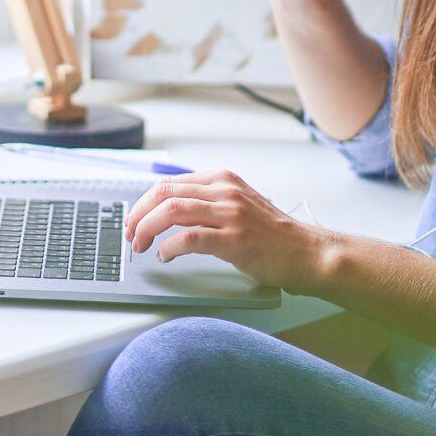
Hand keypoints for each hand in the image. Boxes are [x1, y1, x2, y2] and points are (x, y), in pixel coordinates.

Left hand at [122, 170, 329, 291]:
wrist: (305, 251)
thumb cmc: (271, 234)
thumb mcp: (238, 203)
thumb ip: (208, 201)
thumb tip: (166, 210)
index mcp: (223, 179)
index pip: (169, 183)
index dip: (143, 202)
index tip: (133, 219)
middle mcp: (225, 191)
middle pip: (164, 194)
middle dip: (138, 215)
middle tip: (130, 233)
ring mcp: (230, 214)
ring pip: (171, 211)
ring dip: (147, 229)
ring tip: (141, 245)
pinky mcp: (234, 239)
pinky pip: (189, 238)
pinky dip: (169, 248)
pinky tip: (166, 256)